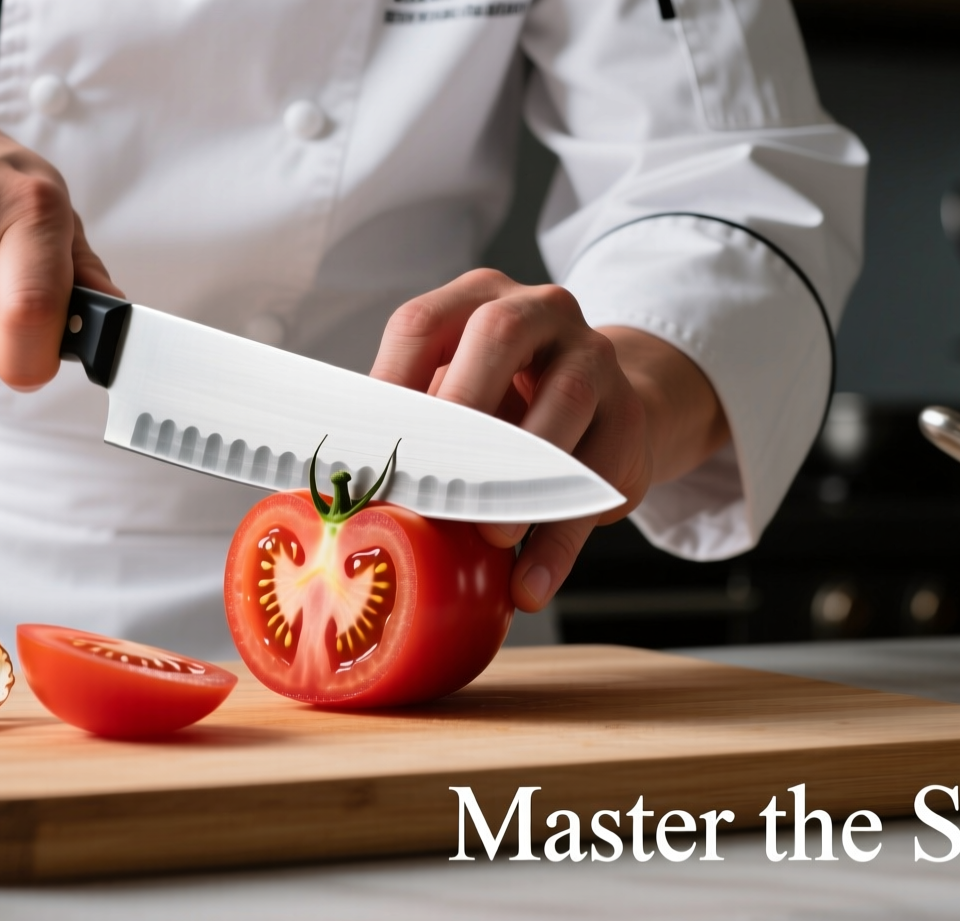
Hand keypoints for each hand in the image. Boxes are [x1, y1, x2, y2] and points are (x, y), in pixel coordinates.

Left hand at [369, 269, 727, 611]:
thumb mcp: (456, 398)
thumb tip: (329, 499)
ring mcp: (591, 356)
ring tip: (489, 537)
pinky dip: (560, 540)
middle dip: (462, 405)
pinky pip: (597, 478)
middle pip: (499, 335)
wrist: (605, 405)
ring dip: (520, 476)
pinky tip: (531, 582)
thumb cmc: (505, 405)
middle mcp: (537, 311)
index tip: (367, 452)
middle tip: (434, 478)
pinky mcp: (630, 415)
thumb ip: (411, 430)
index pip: (422, 323)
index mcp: (475, 300)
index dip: (389, 383)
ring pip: (564, 402)